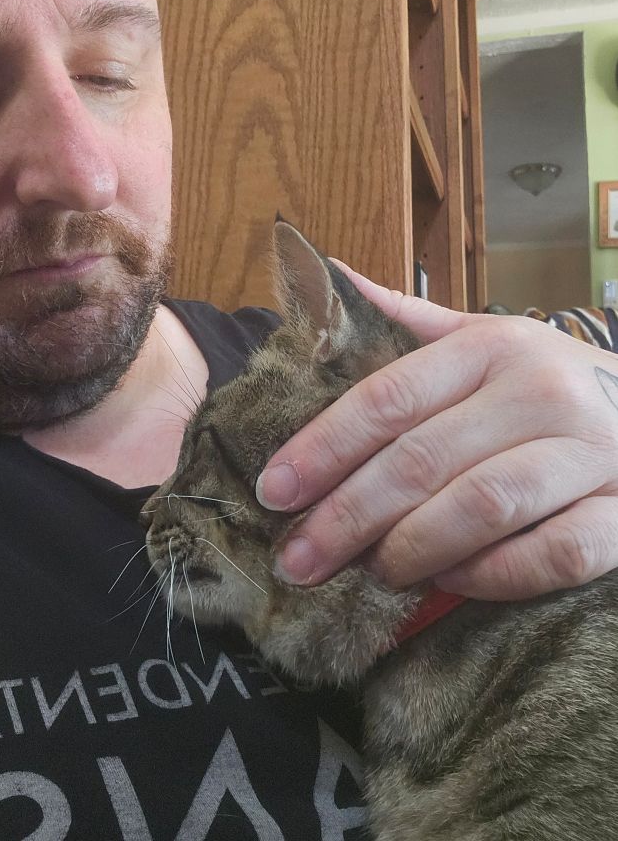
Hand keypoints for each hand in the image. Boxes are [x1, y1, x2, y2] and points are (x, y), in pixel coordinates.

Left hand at [256, 263, 617, 600]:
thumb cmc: (553, 381)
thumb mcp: (488, 338)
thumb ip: (410, 320)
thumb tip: (330, 274)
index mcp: (491, 347)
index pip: (386, 399)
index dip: (322, 448)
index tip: (273, 492)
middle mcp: (539, 391)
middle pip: (419, 459)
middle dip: (346, 517)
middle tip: (298, 561)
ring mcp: (590, 452)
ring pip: (481, 506)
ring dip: (411, 549)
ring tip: (370, 574)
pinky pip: (553, 555)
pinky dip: (493, 575)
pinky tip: (450, 585)